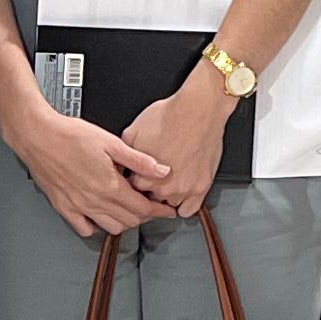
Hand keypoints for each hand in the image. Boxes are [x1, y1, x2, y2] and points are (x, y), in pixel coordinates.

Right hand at [0, 91, 172, 238]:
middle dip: (144, 215)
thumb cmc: (69, 135)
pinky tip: (100, 214)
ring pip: (110, 227)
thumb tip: (162, 170)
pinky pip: (84, 228)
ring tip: (128, 208)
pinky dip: (96, 226)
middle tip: (150, 205)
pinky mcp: (63, 207)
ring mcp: (78, 207)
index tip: (166, 210)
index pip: (142, 208)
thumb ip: (138, 160)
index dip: (158, 210)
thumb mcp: (111, 142)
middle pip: (129, 220)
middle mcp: (95, 201)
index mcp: (109, 186)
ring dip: (124, 221)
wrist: (37, 136)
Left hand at [124, 80, 234, 217]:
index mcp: (142, 176)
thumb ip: (125, 154)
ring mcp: (184, 190)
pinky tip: (181, 190)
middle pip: (149, 199)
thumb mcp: (133, 131)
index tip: (138, 174)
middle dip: (149, 187)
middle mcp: (163, 188)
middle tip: (153, 172)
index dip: (134, 179)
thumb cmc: (169, 116)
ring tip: (169, 177)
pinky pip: (189, 210)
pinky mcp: (201, 187)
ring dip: (166, 195)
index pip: (130, 190)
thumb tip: (119, 163)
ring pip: (168, 205)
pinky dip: (184, 204)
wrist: (198, 109)